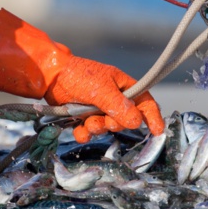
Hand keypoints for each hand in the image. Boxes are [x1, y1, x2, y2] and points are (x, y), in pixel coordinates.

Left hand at [45, 56, 163, 142]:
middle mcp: (114, 98)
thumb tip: (136, 122)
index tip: (158, 131)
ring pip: (108, 127)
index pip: (145, 102)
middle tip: (105, 121)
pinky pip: (91, 132)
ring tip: (87, 123)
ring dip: (99, 128)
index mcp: (124, 86)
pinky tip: (78, 129)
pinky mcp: (84, 116)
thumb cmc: (78, 75)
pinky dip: (85, 133)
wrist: (49, 76)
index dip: (153, 116)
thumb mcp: (101, 89)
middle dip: (116, 124)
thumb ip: (119, 106)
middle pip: (126, 119)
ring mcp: (99, 108)